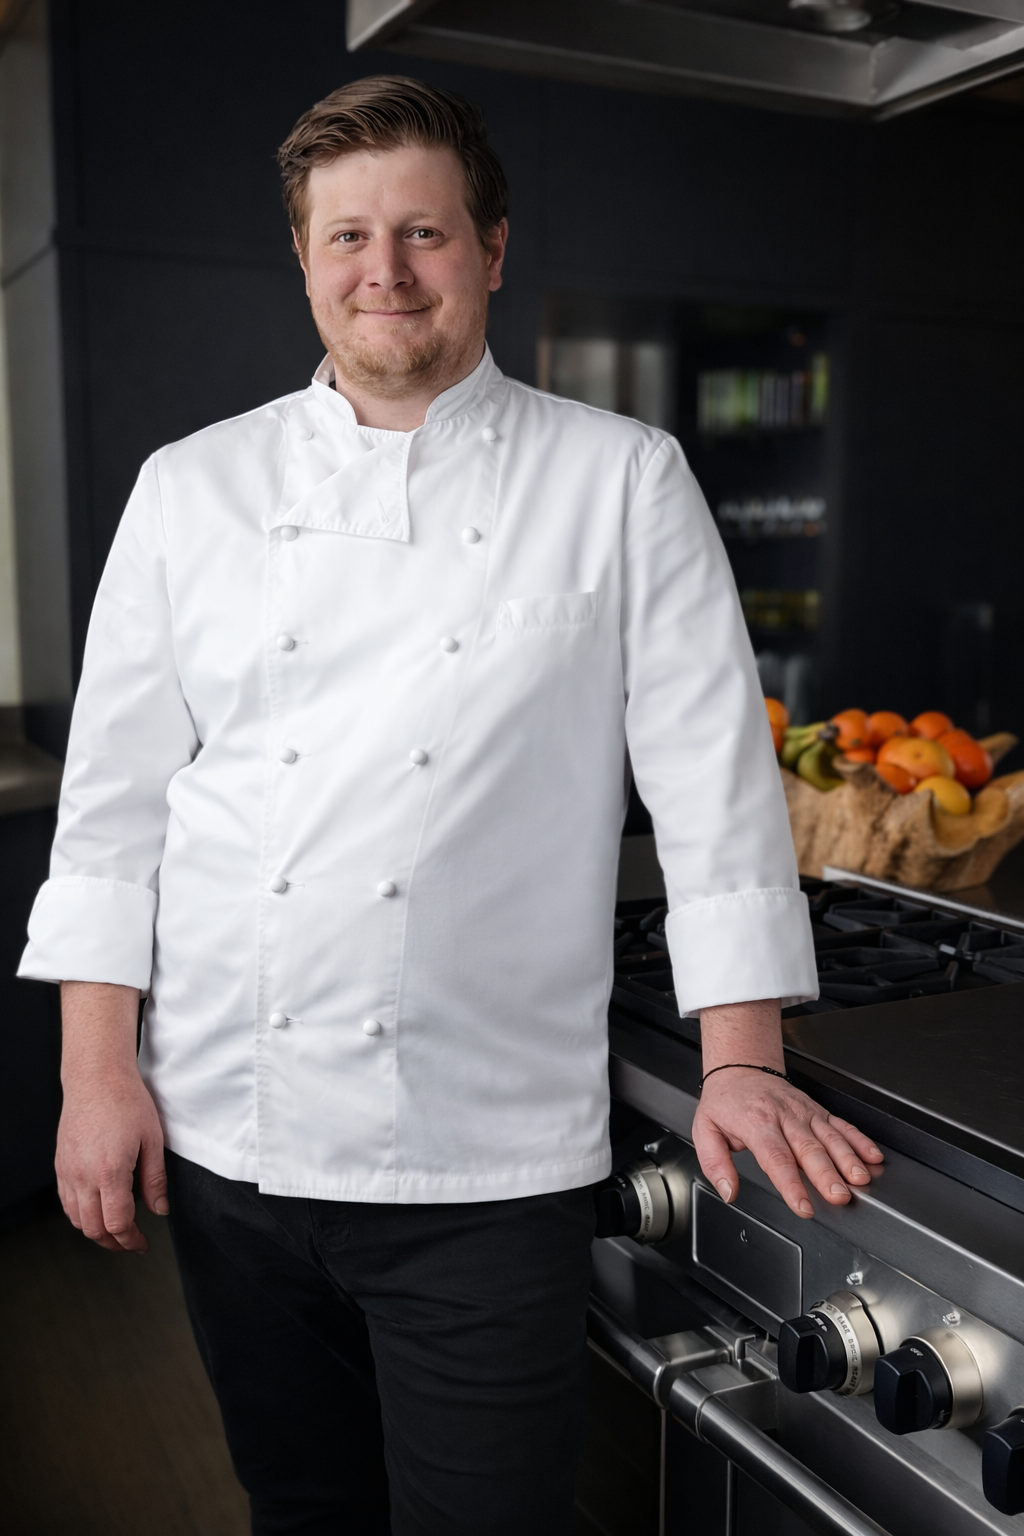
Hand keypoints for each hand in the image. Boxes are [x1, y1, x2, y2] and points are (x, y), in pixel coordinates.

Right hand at [56, 981, 167, 1252]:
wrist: (96, 1077)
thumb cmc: (127, 1101)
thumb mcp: (153, 1139)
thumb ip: (155, 1179)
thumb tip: (159, 1210)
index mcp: (110, 1170)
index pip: (117, 1223)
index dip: (131, 1240)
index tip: (142, 1244)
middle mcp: (83, 1175)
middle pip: (93, 1229)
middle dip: (114, 1243)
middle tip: (132, 1243)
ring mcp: (67, 1171)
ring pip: (76, 1220)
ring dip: (96, 1232)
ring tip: (116, 1231)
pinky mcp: (60, 1166)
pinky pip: (66, 1203)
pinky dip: (80, 1216)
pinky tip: (96, 1211)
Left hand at [691, 1066, 883, 1218]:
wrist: (740, 1069)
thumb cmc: (725, 1102)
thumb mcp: (705, 1130)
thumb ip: (715, 1164)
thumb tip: (727, 1191)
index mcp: (757, 1123)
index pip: (776, 1158)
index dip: (791, 1184)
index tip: (802, 1206)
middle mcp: (784, 1116)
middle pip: (809, 1149)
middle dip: (826, 1175)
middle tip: (839, 1196)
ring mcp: (804, 1112)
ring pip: (830, 1136)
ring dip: (848, 1158)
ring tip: (861, 1178)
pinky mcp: (817, 1110)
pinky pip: (841, 1124)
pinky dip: (859, 1140)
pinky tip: (872, 1155)